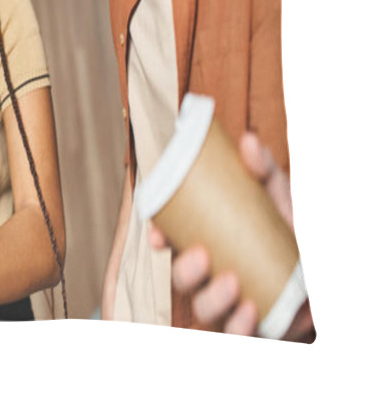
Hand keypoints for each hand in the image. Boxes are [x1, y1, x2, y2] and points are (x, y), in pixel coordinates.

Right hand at [150, 132, 312, 339]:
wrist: (319, 279)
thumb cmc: (288, 236)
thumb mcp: (278, 200)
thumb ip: (263, 170)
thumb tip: (248, 140)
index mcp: (207, 243)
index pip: (171, 243)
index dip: (157, 238)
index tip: (157, 234)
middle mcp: (211, 276)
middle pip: (180, 279)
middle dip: (183, 270)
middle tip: (202, 255)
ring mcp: (228, 305)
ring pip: (202, 309)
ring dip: (211, 299)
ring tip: (232, 282)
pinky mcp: (250, 329)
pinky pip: (233, 335)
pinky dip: (237, 326)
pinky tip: (249, 312)